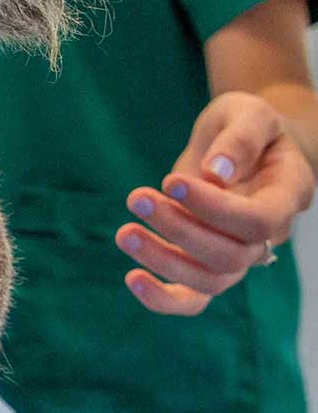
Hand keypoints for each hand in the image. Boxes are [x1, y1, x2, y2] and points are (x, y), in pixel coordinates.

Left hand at [116, 91, 314, 314]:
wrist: (239, 144)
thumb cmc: (246, 125)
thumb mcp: (248, 113)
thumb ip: (239, 139)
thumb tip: (216, 173)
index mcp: (287, 196)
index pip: (257, 221)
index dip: (214, 209)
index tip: (170, 182)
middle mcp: (267, 236)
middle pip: (230, 256)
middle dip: (179, 230)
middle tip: (137, 198)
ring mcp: (238, 254)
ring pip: (209, 281)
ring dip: (163, 260)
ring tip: (125, 233)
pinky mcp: (206, 262)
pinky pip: (193, 298)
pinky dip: (164, 298)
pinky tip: (132, 278)